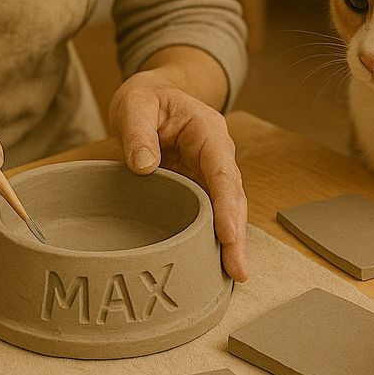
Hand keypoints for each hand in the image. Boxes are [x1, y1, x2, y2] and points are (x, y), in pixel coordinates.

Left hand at [110, 70, 248, 281]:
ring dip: (229, 243)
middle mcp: (216, 155)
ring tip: (232, 276)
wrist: (150, 98)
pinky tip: (211, 264)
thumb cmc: (146, 99)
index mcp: (208, 131)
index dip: (227, 205)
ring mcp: (208, 173)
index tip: (228, 235)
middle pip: (232, 198)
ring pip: (225, 211)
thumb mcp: (135, 105)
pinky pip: (208, 214)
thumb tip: (144, 166)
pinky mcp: (197, 188)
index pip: (222, 171)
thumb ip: (138, 132)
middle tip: (238, 272)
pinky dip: (212, 238)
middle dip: (236, 235)